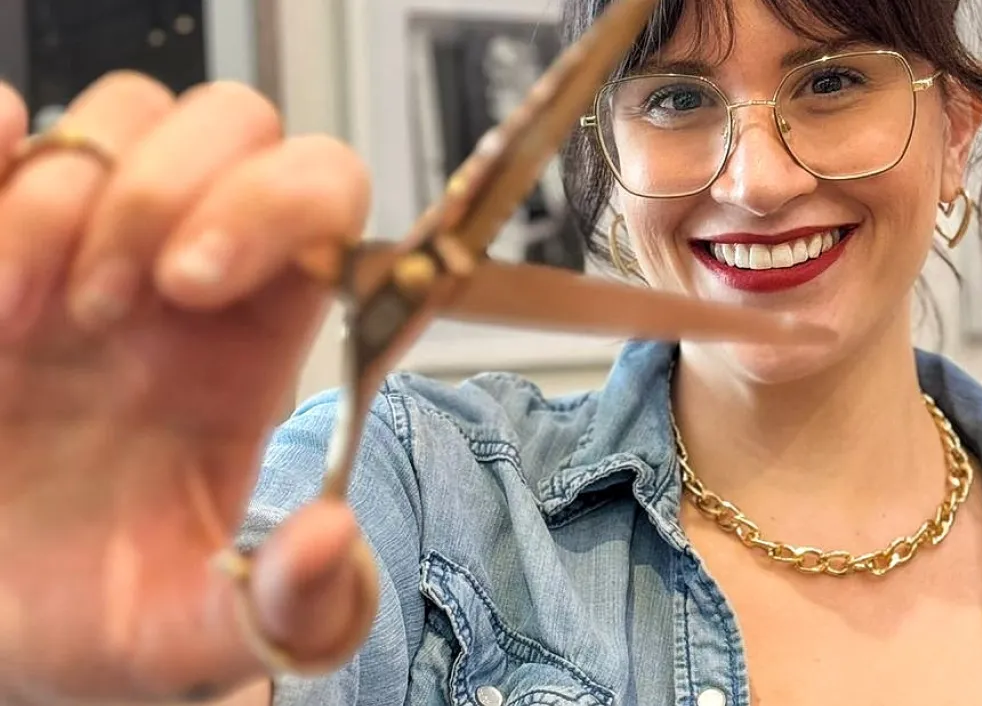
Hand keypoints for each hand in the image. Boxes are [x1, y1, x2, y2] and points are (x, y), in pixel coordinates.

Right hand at [0, 72, 377, 702]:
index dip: (279, 207)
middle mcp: (183, 277)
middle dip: (166, 191)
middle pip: (232, 125)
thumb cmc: (105, 613)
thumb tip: (332, 536)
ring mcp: (80, 251)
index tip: (194, 288)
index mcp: (258, 343)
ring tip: (14, 321)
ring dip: (60, 199)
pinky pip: (1, 129)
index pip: (324, 200)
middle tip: (103, 312)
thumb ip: (293, 606)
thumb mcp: (206, 637)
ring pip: (117, 116)